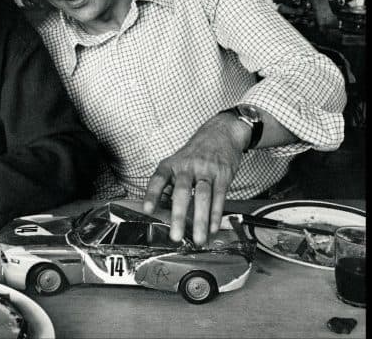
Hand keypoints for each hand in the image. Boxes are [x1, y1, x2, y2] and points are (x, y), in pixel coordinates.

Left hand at [143, 112, 249, 245]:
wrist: (221, 132)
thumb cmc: (196, 152)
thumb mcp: (178, 161)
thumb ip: (170, 183)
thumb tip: (160, 208)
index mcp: (172, 164)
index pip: (158, 179)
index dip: (152, 194)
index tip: (147, 210)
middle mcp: (188, 167)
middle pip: (182, 192)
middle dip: (179, 216)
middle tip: (176, 236)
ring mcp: (206, 170)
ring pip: (202, 197)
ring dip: (200, 220)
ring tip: (198, 240)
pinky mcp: (223, 174)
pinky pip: (219, 197)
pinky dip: (216, 214)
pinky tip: (212, 228)